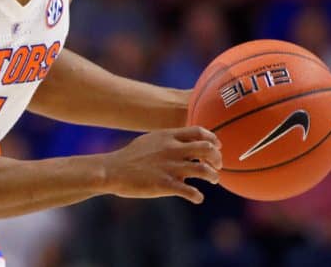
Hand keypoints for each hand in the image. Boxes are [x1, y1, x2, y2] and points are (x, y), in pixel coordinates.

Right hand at [102, 126, 222, 203]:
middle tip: (218, 166)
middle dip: (217, 158)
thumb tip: (185, 143)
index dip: (212, 139)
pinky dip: (198, 196)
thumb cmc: (131, 156)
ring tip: (213, 180)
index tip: (217, 147)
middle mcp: (172, 149)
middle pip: (207, 149)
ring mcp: (169, 167)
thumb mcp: (150, 140)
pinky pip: (190, 191)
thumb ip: (169, 140)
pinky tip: (197, 198)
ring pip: (204, 170)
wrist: (112, 170)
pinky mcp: (165, 185)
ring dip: (213, 176)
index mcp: (169, 136)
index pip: (199, 132)